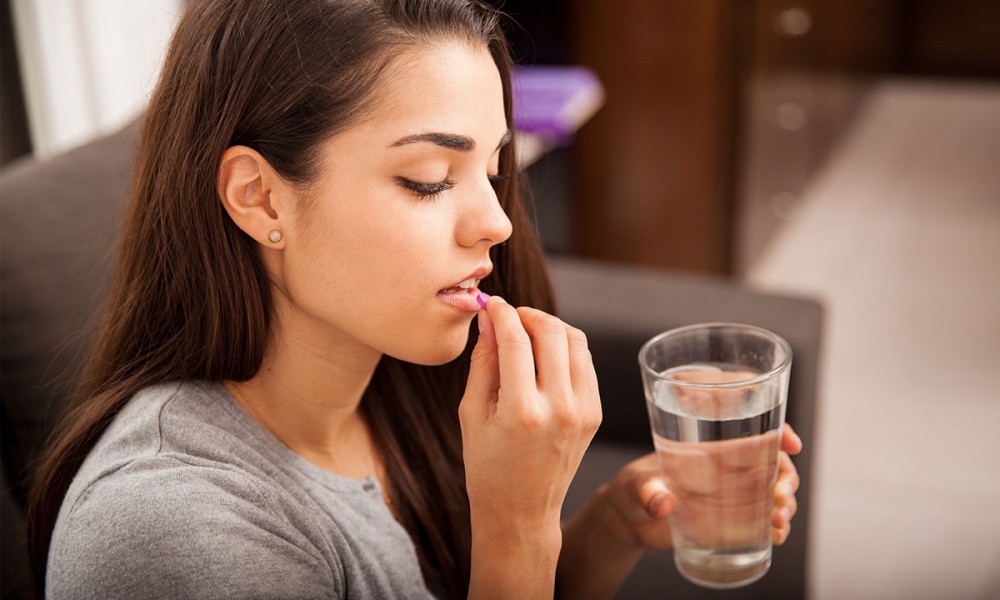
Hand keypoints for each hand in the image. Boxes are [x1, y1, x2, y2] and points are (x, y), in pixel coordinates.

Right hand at [459, 297, 601, 593]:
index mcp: (522, 412)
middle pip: (551, 332)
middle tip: (509, 315)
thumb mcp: (472, 412)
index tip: (490, 303)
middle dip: (527, 314)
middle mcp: (559, 409)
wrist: (521, 511)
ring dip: (550, 326)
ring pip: (575, 341)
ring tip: (527, 332)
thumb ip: (483, 361)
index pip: (515, 339)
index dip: (501, 313)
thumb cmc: (487, 465)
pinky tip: (545, 355)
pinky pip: (585, 362)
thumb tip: (489, 318)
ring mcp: (583, 411)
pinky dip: (566, 348)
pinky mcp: (595, 414)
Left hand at [600, 424, 802, 549]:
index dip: (780, 432)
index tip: (792, 443)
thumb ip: (648, 492)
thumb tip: (663, 504)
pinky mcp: (732, 522)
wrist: (630, 520)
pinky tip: (777, 537)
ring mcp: (734, 496)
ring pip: (775, 493)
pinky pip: (764, 521)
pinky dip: (777, 528)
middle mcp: (729, 470)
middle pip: (774, 464)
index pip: (754, 431)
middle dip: (787, 477)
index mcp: (711, 449)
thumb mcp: (637, 486)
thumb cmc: (633, 490)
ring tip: (778, 522)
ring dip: (786, 505)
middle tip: (780, 495)